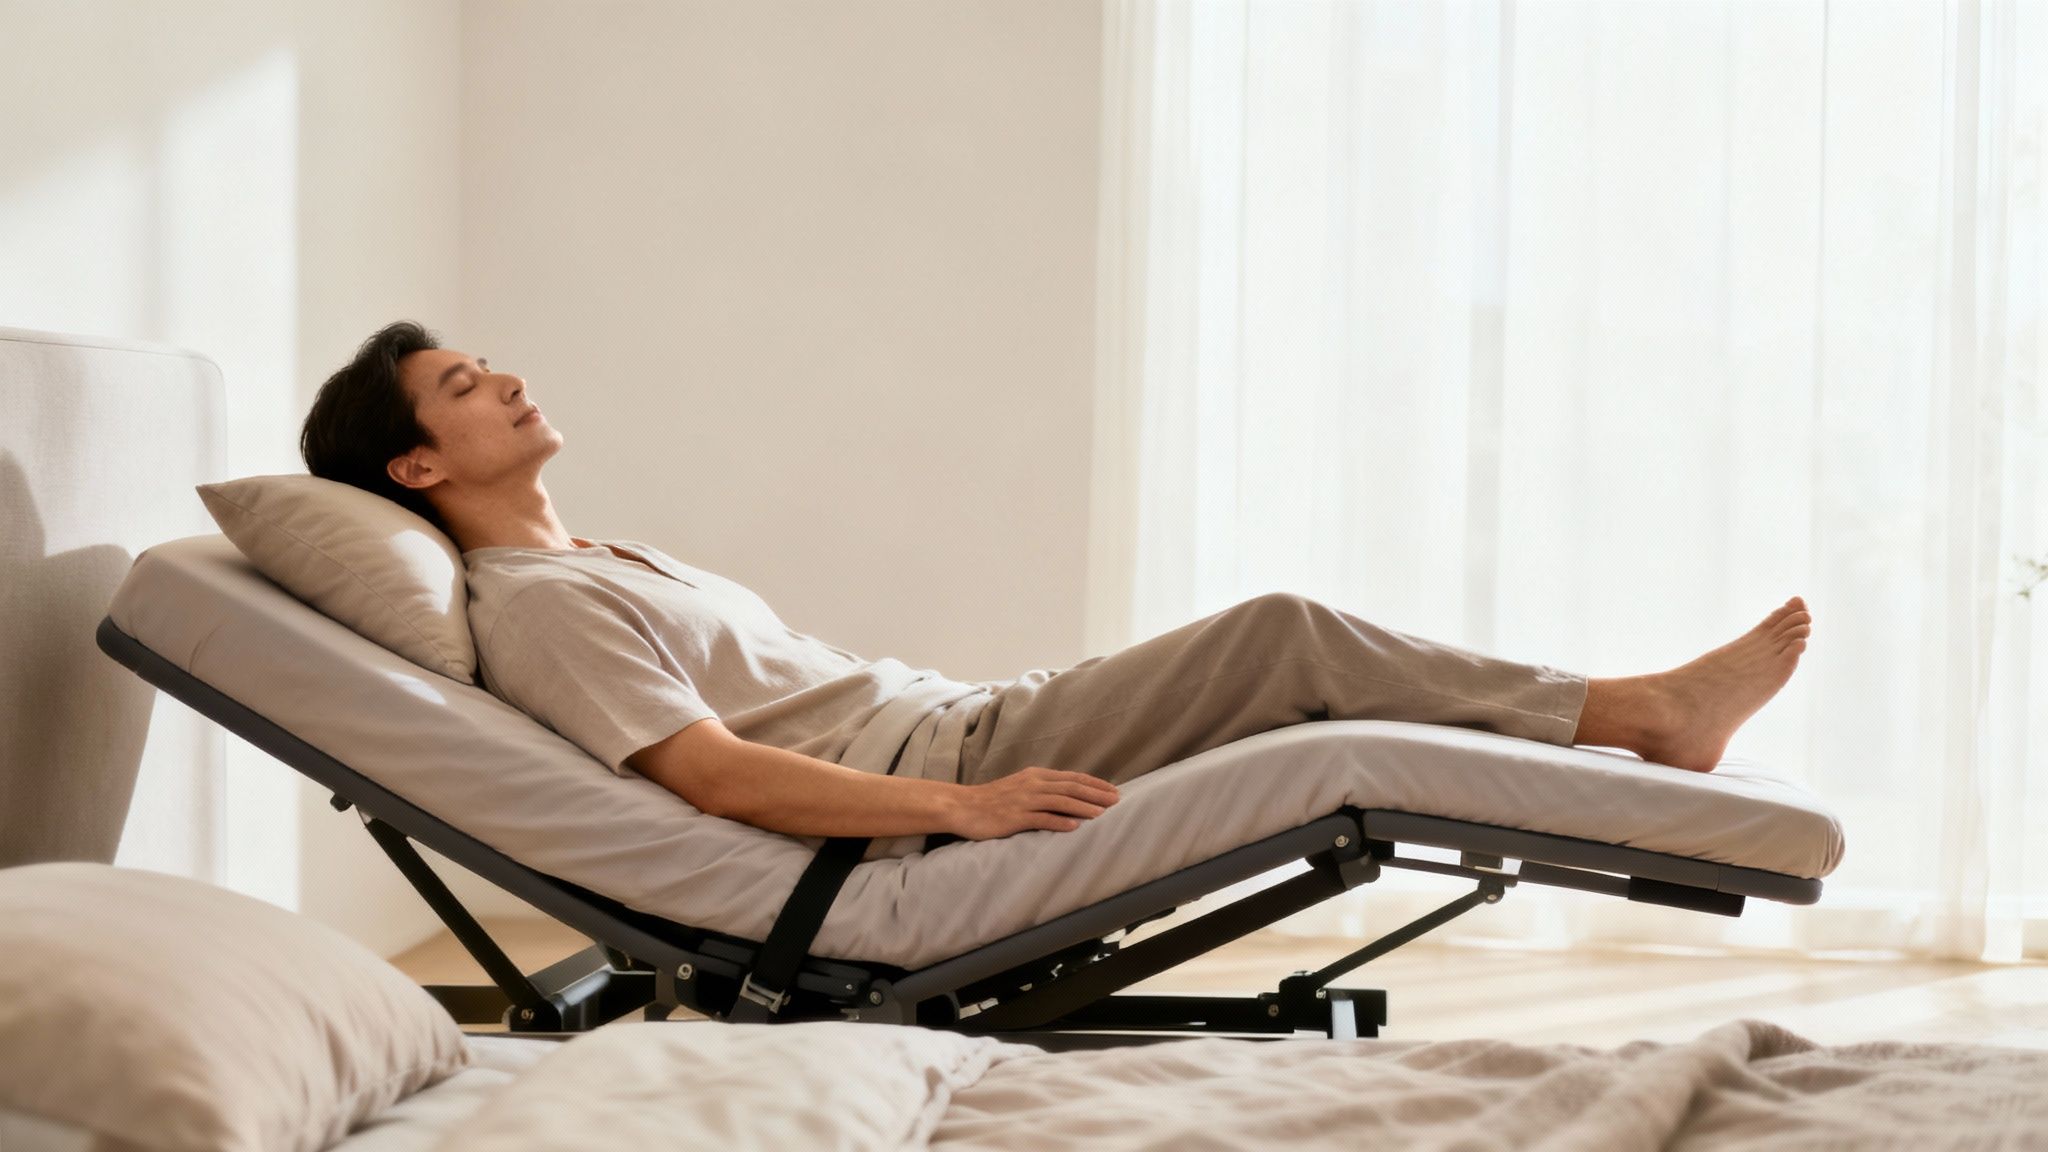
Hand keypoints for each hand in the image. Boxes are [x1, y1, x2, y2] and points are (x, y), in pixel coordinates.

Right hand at [947, 767, 1120, 840]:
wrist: (961, 806)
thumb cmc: (991, 800)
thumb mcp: (1019, 787)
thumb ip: (1041, 789)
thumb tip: (1065, 795)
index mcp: (1034, 776)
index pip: (1071, 777)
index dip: (1093, 783)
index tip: (1112, 790)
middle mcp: (1032, 784)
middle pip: (1070, 787)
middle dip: (1095, 793)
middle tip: (1117, 800)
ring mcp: (1023, 800)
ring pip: (1059, 801)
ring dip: (1083, 806)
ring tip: (1102, 813)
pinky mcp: (1014, 817)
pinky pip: (1040, 818)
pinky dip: (1059, 821)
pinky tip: (1074, 826)